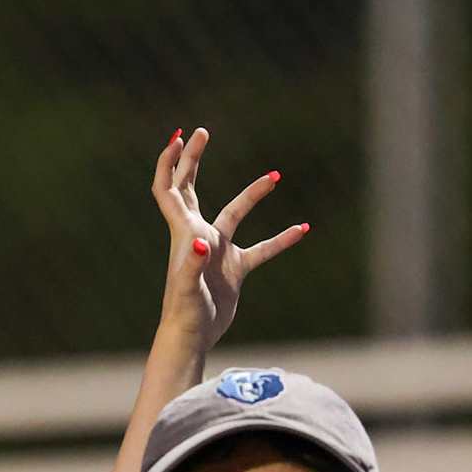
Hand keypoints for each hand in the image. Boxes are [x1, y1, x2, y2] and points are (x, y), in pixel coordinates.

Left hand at [152, 127, 305, 346]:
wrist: (193, 339)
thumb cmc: (183, 315)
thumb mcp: (186, 290)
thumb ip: (191, 265)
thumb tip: (203, 242)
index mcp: (183, 233)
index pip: (170, 189)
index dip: (170, 163)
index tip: (180, 137)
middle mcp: (197, 235)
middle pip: (191, 188)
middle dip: (194, 159)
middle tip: (203, 131)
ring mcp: (217, 251)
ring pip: (235, 213)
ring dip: (253, 195)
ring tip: (276, 176)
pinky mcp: (234, 269)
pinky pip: (261, 250)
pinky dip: (280, 240)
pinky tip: (302, 230)